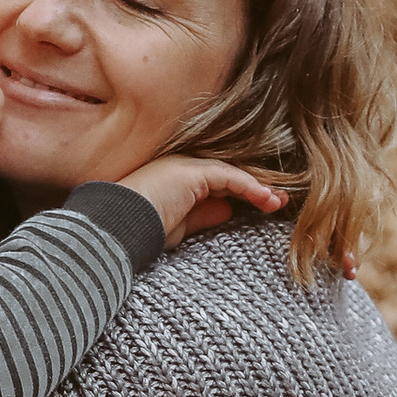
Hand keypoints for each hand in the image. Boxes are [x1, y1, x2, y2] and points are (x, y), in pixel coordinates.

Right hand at [118, 154, 289, 245]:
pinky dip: (249, 186)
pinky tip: (265, 198)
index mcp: (178, 179)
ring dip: (258, 188)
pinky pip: (229, 177)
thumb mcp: (180, 225)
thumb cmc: (140, 232)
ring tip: (278, 202)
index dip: (244, 192)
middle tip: (279, 201)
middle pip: (229, 174)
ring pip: (232, 173)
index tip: (266, 204)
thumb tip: (227, 210)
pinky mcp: (191, 171)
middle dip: (256, 188)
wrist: (118, 229)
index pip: (219, 182)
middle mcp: (182, 167)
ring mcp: (185, 165)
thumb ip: (203, 215)